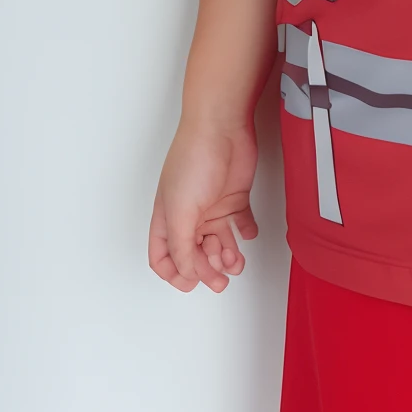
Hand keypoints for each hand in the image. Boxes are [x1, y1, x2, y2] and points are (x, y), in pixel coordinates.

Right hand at [148, 121, 258, 292]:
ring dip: (227, 257)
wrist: (222, 128)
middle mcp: (189, 216)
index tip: (192, 283)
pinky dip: (245, 232)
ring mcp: (212, 207)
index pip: (163, 257)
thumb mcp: (180, 211)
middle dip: (206, 270)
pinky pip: (240, 223)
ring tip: (235, 260)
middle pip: (194, 254)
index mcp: (168, 219)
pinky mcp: (234, 197)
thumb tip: (187, 273)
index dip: (174, 274)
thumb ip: (182, 246)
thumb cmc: (193, 160)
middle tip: (221, 279)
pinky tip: (247, 232)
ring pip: (219, 243)